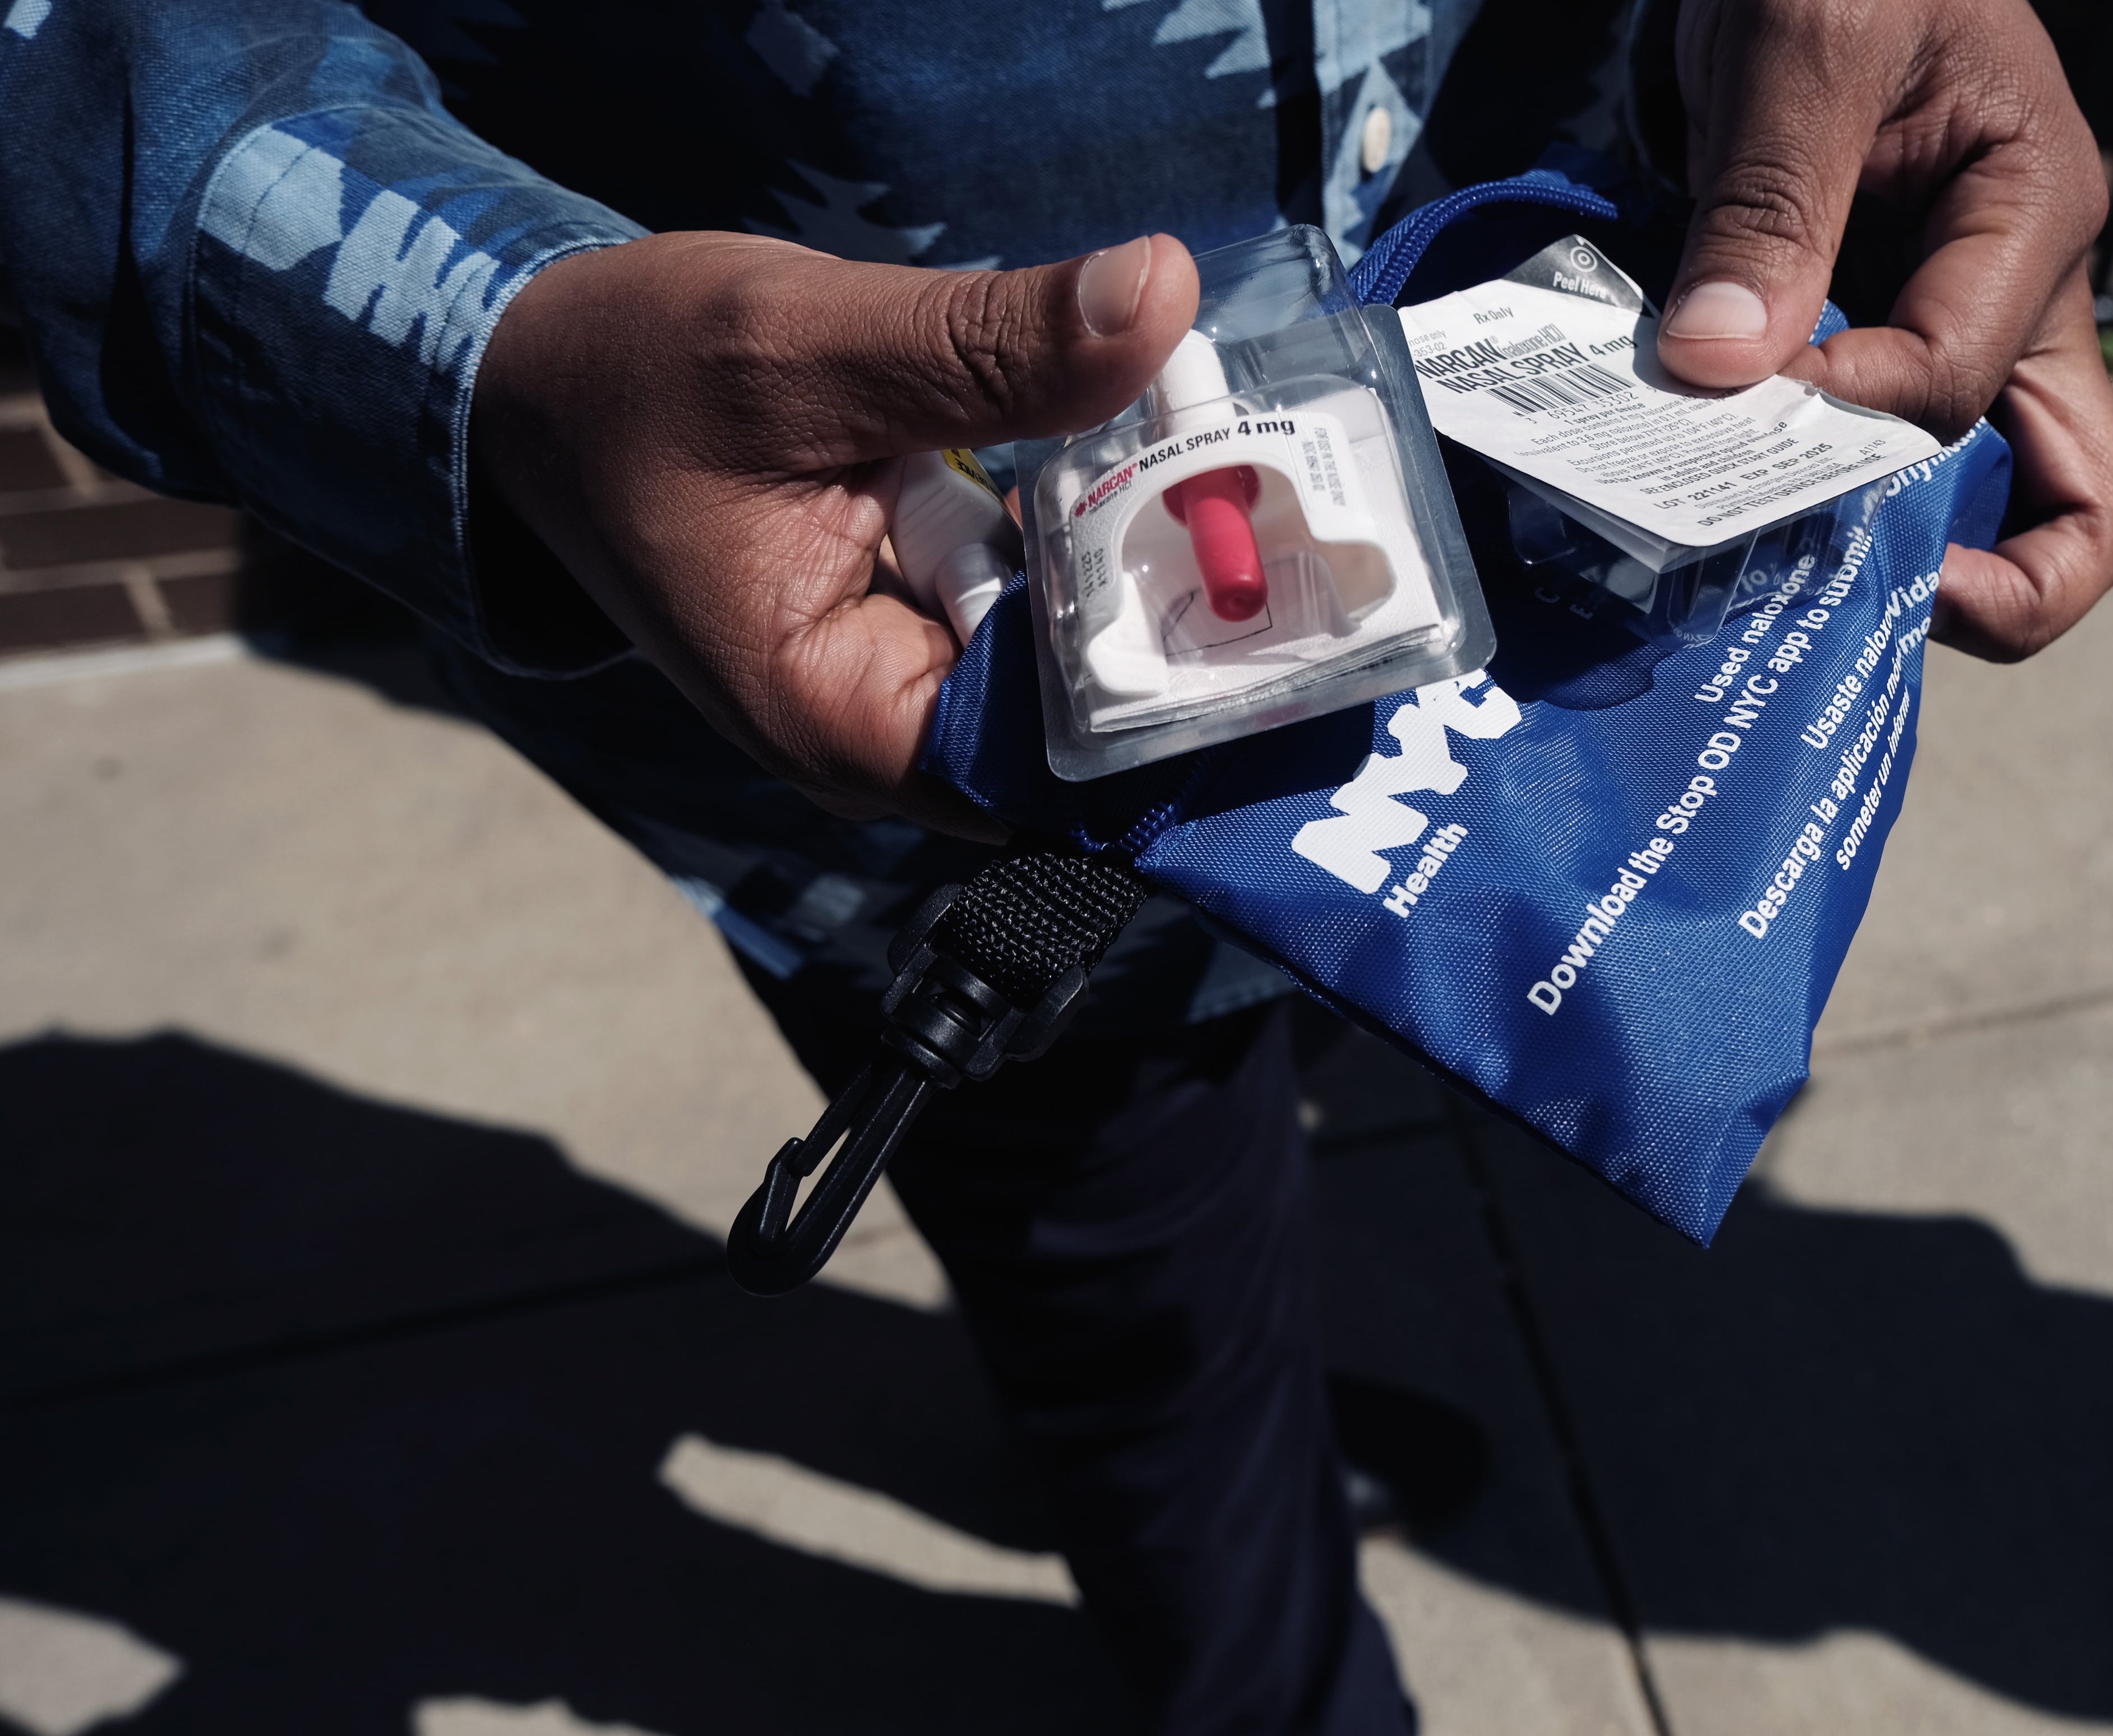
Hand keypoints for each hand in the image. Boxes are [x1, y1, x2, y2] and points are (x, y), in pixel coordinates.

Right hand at [470, 231, 1197, 829]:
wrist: (542, 390)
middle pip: (1085, 726)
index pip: (1062, 759)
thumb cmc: (636, 377)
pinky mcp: (919, 642)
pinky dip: (1087, 551)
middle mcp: (882, 745)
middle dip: (1175, 616)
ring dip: (1141, 575)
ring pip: (1071, 671)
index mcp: (841, 721)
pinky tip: (1140, 472)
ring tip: (1223, 470)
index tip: (1264, 569)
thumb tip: (1160, 296)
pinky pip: (1037, 623)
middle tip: (1267, 492)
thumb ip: (986, 344)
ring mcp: (903, 700)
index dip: (1176, 675)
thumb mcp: (805, 343)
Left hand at [1651, 0, 2112, 659]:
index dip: (1841, 418)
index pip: (1954, 387)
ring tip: (1764, 569)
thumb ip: (1770, 203)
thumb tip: (1722, 367)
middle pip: (2075, 504)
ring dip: (1884, 550)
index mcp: (2037, 216)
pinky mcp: (1881, 324)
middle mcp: (2019, 291)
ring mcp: (1958, 318)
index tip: (1728, 387)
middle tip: (1840, 605)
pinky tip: (1725, 496)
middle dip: (1977, 587)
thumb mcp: (1805, 40)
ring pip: (1981, 496)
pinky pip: (1878, 449)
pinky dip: (1816, 491)